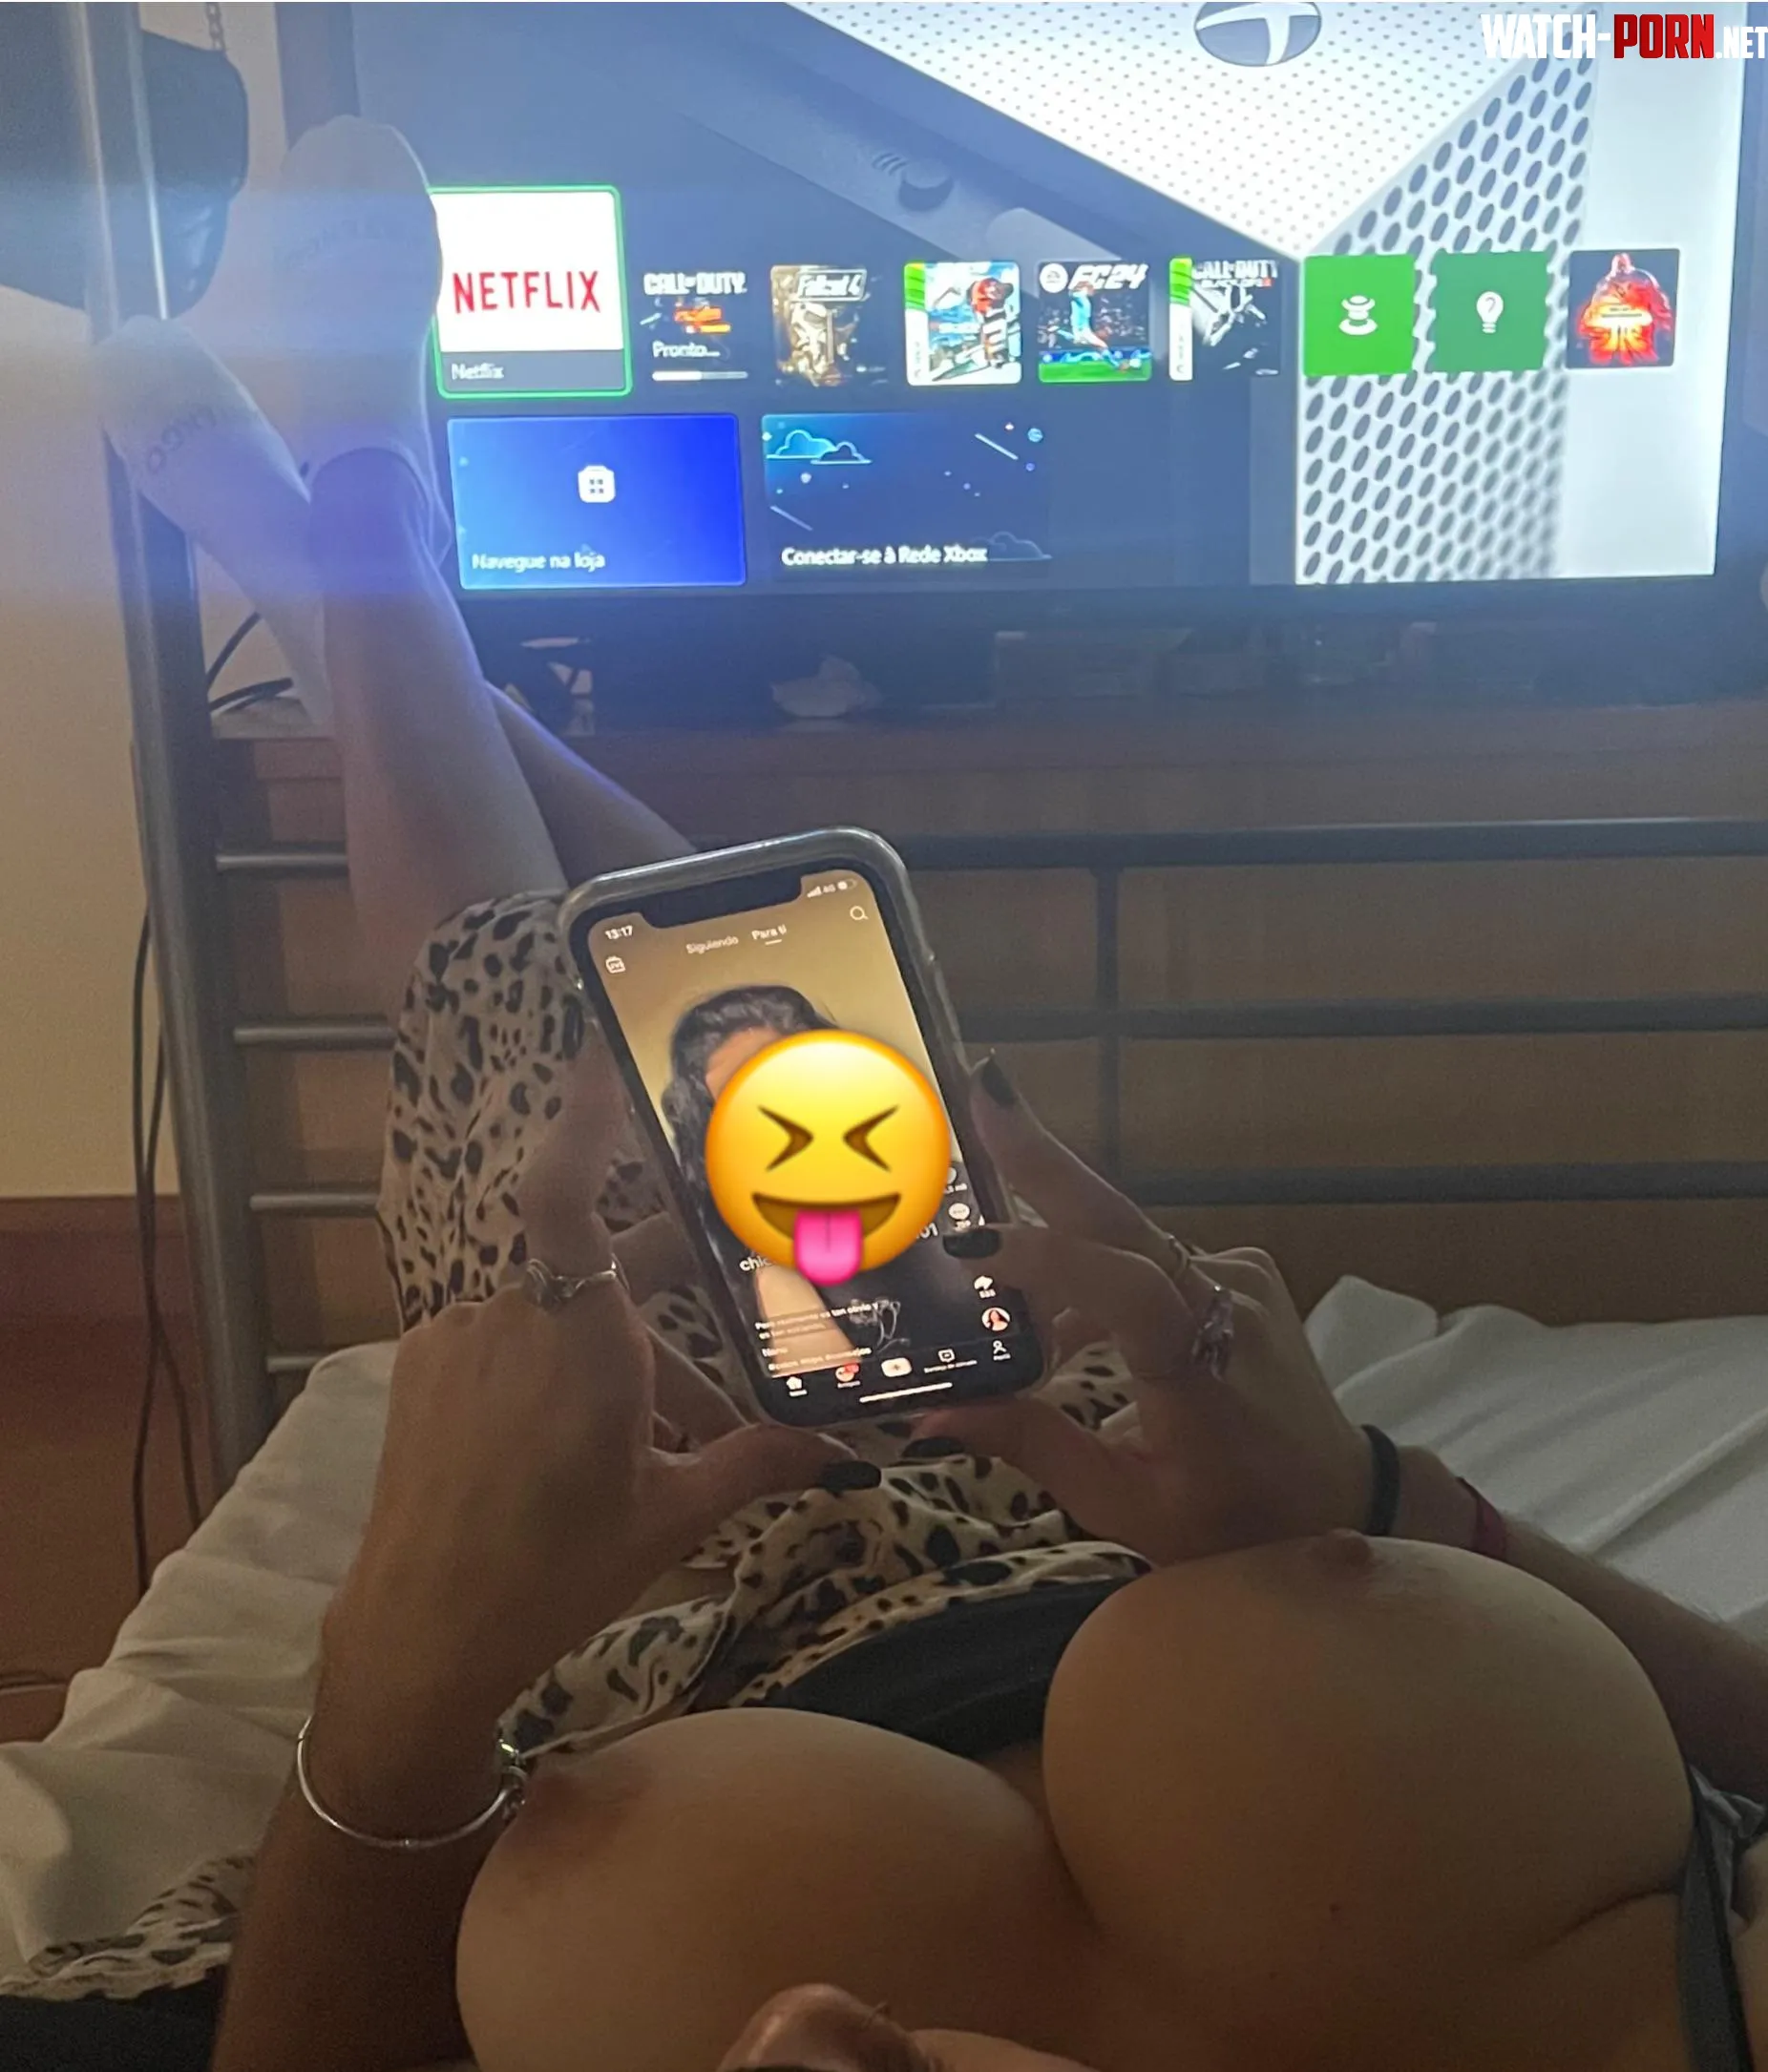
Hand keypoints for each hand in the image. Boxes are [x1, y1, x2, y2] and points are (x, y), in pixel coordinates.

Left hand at [317, 1046, 846, 1764]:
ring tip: (675, 1423)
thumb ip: (757, 1463)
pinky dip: (557, 1362)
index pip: (566, 1191)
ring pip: (557, 1303)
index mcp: (579, 1340)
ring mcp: (460, 1338)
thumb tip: (843, 1451)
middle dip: (668, 1267)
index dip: (584, 1112)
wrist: (420, 1636)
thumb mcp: (671, 1516)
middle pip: (599, 1250)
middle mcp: (514, 1316)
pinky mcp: (426, 1367)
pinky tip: (588, 1430)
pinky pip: (507, 1335)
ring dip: (617, 1342)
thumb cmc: (556, 1571)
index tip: (608, 1047)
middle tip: (732, 1273)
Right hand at [918, 1060, 1372, 1565]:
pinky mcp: (1243, 1271)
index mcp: (1198, 1369)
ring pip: (1126, 1239)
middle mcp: (1225, 1302)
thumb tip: (934, 1416)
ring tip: (982, 1254)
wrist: (1340, 1500)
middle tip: (982, 1086)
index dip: (1048, 1261)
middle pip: (1120, 1219)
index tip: (973, 1246)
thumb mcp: (1126, 1503)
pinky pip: (1151, 1257)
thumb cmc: (1232, 1521)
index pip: (1123, 1289)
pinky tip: (1061, 1322)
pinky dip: (1098, 1274)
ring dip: (1055, 1237)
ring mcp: (1240, 1276)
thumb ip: (1032, 1447)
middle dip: (1044, 1154)